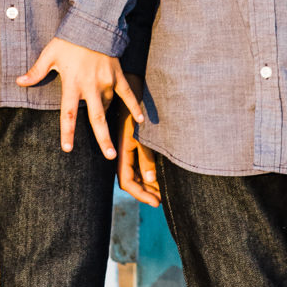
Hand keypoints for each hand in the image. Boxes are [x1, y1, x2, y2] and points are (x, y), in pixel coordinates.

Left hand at [17, 39, 141, 157]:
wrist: (93, 24)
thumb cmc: (68, 41)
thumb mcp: (49, 55)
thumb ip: (36, 71)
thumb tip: (19, 82)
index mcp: (73, 84)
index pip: (69, 114)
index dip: (68, 132)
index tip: (68, 148)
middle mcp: (91, 87)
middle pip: (98, 118)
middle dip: (104, 139)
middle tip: (110, 156)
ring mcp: (107, 82)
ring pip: (108, 107)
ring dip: (106, 118)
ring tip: (107, 131)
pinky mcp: (118, 75)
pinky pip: (128, 94)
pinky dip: (134, 107)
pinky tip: (140, 120)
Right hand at [116, 75, 159, 202]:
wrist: (135, 84)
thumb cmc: (138, 107)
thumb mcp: (143, 133)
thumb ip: (146, 156)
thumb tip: (150, 178)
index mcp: (123, 151)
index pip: (127, 181)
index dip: (141, 194)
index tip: (157, 202)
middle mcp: (124, 151)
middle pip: (132, 179)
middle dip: (146, 191)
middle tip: (162, 199)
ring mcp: (129, 146)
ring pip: (137, 172)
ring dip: (149, 182)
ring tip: (163, 190)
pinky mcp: (136, 139)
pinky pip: (141, 161)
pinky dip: (150, 171)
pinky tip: (160, 173)